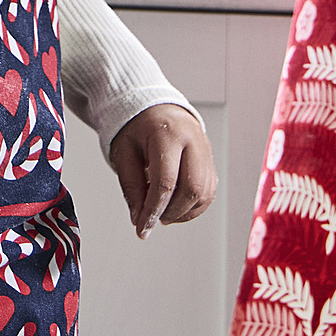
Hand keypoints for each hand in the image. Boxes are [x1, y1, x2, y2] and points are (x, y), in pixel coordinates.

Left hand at [108, 104, 216, 238]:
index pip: (165, 181)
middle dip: (172, 212)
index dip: (153, 209)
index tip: (143, 228)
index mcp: (168, 133)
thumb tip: (139, 219)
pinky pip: (210, 191)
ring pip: (205, 193)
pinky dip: (194, 207)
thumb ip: (132, 187)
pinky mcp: (210, 159)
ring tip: (163, 211)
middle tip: (153, 217)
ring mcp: (206, 149)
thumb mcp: (124, 153)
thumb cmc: (137, 127)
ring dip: (184, 212)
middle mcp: (193, 140)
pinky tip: (176, 207)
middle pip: (192, 189)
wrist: (154, 108)